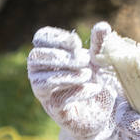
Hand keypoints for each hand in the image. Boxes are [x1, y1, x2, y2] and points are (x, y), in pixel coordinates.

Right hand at [27, 23, 123, 139]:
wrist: (105, 113)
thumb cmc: (96, 81)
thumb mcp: (101, 60)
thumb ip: (100, 44)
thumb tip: (102, 26)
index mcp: (50, 55)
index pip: (40, 38)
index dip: (56, 37)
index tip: (77, 44)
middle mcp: (41, 73)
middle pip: (34, 58)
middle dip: (60, 57)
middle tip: (85, 60)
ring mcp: (46, 94)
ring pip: (40, 81)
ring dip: (67, 74)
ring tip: (89, 74)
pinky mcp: (56, 112)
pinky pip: (57, 100)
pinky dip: (78, 91)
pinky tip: (95, 89)